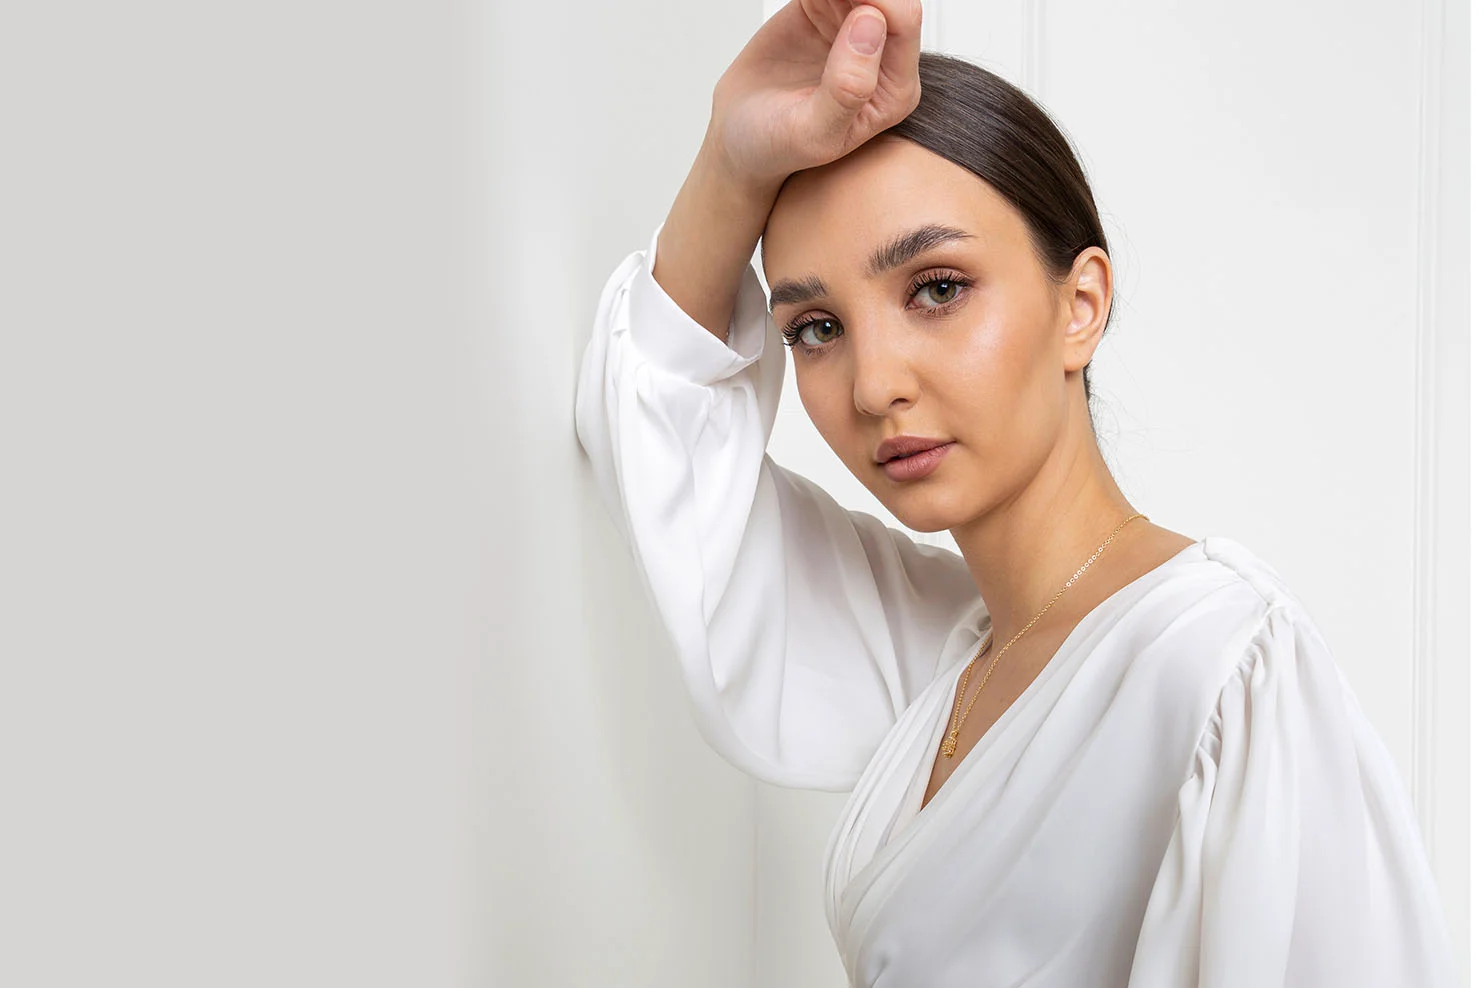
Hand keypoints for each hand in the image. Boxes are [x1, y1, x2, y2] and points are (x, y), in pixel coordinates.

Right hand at [706, 0, 922, 190]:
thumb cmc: (776, 146)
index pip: (903, 22)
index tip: (836, 2)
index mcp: (893, 91)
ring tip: (807, 6)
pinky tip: (802, 3)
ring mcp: (854, 30)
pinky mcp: (825, 9)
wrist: (739, 137)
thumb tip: (871, 23)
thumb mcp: (813, 133)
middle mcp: (882, 58)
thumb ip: (848, 88)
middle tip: (814, 2)